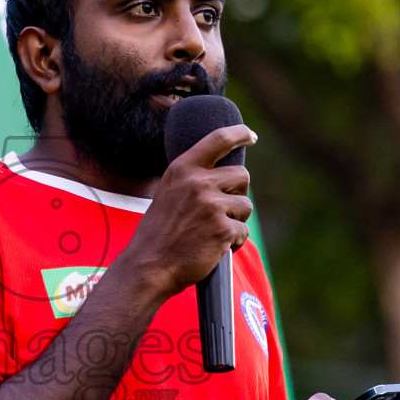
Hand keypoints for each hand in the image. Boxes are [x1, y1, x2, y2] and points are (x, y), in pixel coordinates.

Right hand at [121, 124, 255, 301]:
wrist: (149, 265)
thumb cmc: (159, 233)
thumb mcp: (169, 193)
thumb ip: (193, 180)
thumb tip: (226, 175)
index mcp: (182, 169)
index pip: (218, 139)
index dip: (239, 133)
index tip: (250, 136)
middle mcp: (197, 182)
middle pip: (242, 175)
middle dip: (238, 193)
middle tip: (222, 211)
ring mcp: (211, 205)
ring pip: (246, 205)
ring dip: (236, 220)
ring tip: (213, 232)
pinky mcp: (222, 229)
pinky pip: (244, 231)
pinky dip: (234, 242)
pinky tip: (215, 248)